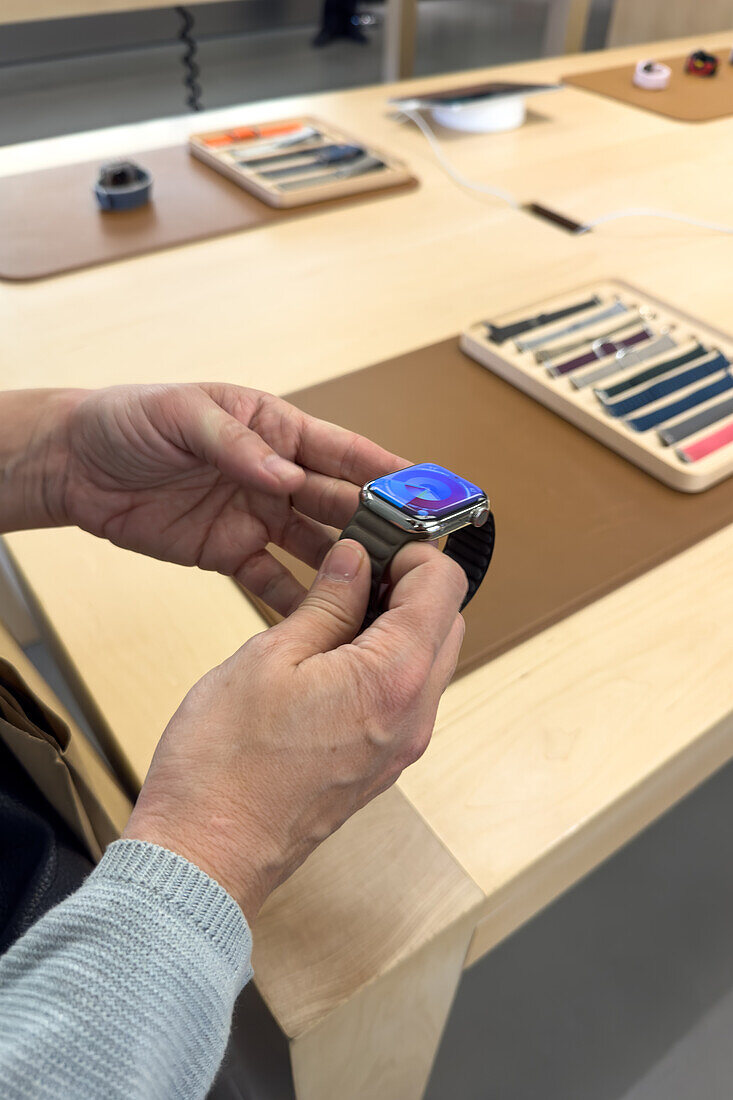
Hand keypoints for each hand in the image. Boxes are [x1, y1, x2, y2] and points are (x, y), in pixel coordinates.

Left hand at [40, 383, 405, 613]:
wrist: (76, 467)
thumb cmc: (129, 420)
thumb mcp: (183, 414)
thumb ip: (238, 445)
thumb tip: (288, 475)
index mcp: (274, 429)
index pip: (342, 451)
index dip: (386, 471)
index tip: (427, 490)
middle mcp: (276, 475)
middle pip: (340, 503)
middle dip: (380, 526)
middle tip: (417, 554)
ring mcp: (256, 517)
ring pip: (317, 546)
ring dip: (350, 567)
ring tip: (384, 591)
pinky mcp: (230, 553)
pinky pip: (272, 581)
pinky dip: (298, 601)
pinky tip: (327, 622)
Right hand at [123, 538, 466, 918]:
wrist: (206, 855)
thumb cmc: (225, 763)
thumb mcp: (271, 656)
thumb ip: (327, 602)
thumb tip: (355, 559)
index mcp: (393, 678)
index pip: (443, 587)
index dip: (414, 551)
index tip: (376, 538)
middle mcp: (414, 717)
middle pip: (446, 623)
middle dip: (411, 584)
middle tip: (354, 566)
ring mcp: (402, 747)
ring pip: (428, 661)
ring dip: (398, 624)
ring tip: (335, 608)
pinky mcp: (382, 765)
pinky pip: (406, 696)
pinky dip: (386, 662)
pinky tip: (333, 652)